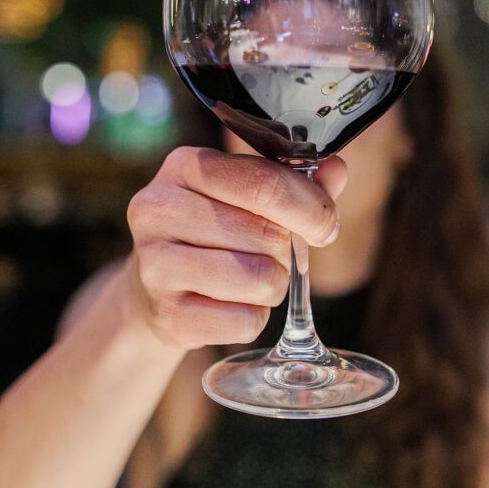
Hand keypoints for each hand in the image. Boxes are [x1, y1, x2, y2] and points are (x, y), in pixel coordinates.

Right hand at [126, 147, 346, 349]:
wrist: (153, 287)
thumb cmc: (213, 231)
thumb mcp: (246, 195)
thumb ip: (296, 181)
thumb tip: (335, 171)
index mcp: (184, 166)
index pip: (265, 183)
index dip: (311, 208)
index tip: (325, 226)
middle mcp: (158, 209)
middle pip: (268, 235)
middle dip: (286, 251)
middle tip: (268, 254)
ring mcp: (154, 264)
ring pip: (261, 279)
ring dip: (272, 284)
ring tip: (249, 277)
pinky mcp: (165, 315)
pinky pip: (246, 321)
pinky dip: (253, 317)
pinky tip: (230, 304)